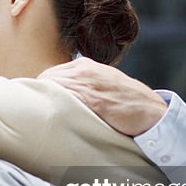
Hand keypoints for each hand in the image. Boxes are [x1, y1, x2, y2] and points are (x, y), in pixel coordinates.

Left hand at [39, 57, 165, 135]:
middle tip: (33, 116)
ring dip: (45, 103)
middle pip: (47, 81)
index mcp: (84, 65)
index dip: (41, 91)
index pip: (49, 75)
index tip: (36, 105)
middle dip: (39, 97)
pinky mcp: (96, 100)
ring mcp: (90, 84)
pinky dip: (58, 108)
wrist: (152, 111)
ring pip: (54, 89)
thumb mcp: (101, 83)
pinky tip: (54, 119)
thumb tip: (57, 96)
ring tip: (39, 120)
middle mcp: (85, 70)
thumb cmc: (125, 101)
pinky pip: (68, 100)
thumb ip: (81, 85)